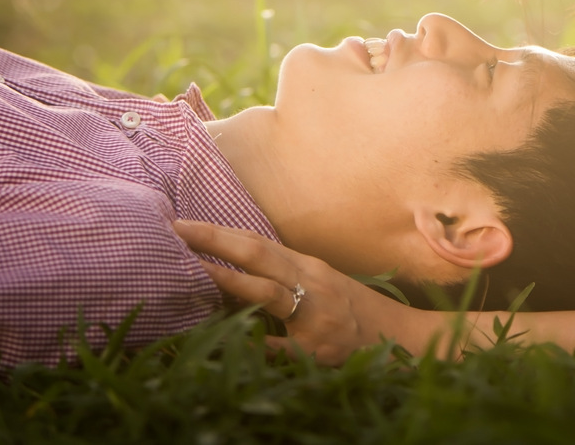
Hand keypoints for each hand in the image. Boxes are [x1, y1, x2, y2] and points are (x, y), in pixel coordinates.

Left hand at [173, 219, 419, 364]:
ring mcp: (315, 315)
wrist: (399, 337)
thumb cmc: (350, 311)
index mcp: (306, 266)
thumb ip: (280, 277)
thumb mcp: (318, 285)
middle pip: (258, 253)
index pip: (256, 241)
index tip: (180, 223)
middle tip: (175, 232)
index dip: (218, 231)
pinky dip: (257, 343)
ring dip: (230, 280)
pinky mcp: (318, 350)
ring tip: (196, 271)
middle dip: (215, 241)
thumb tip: (231, 271)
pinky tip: (228, 343)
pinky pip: (282, 346)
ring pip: (269, 292)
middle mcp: (310, 283)